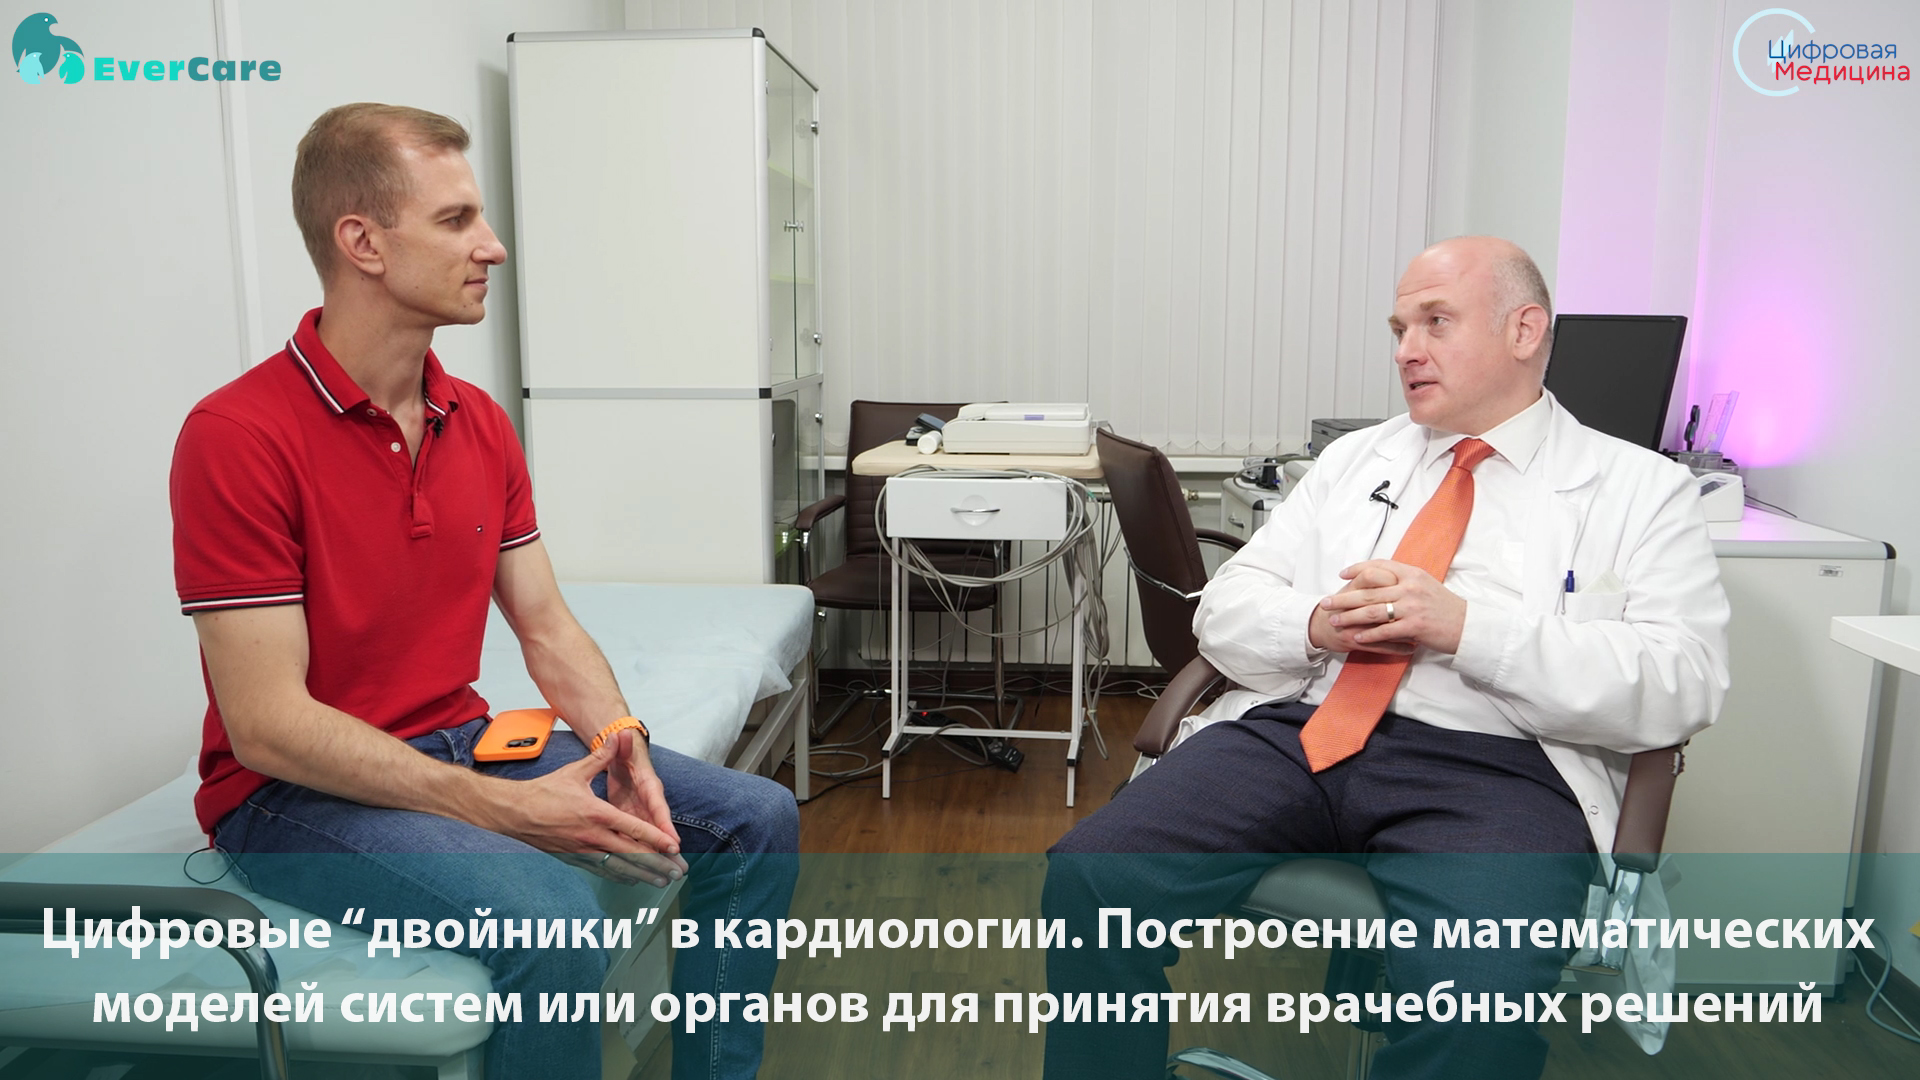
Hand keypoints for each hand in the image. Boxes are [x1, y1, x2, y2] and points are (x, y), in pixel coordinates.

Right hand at [475, 735, 687, 887]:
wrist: (514, 813)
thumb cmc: (544, 792)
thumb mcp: (576, 772)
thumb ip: (601, 757)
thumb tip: (617, 737)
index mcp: (597, 813)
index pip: (633, 829)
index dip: (656, 839)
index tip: (674, 847)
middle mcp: (592, 836)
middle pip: (632, 854)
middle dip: (657, 864)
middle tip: (677, 873)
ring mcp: (583, 850)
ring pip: (619, 867)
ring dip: (643, 874)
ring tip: (662, 881)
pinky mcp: (574, 859)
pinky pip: (602, 870)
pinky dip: (620, 876)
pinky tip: (633, 880)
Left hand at [604, 728, 682, 860]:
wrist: (623, 756)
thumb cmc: (624, 753)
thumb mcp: (623, 749)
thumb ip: (624, 744)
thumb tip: (623, 733)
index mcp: (649, 786)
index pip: (658, 807)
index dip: (665, 825)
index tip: (673, 842)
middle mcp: (650, 802)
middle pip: (660, 828)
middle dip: (669, 849)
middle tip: (680, 867)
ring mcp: (642, 812)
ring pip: (651, 837)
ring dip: (659, 855)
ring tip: (669, 875)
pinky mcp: (632, 818)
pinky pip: (637, 838)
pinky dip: (641, 853)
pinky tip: (644, 870)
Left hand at [1317, 559, 1467, 654]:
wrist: (1466, 625)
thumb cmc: (1444, 606)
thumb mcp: (1426, 584)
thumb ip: (1404, 580)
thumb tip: (1380, 578)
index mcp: (1412, 574)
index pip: (1379, 565)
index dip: (1357, 568)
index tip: (1342, 574)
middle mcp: (1410, 587)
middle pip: (1368, 591)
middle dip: (1343, 597)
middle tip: (1325, 602)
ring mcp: (1412, 607)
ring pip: (1373, 611)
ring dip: (1350, 617)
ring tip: (1335, 620)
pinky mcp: (1414, 626)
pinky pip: (1385, 630)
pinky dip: (1369, 634)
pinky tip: (1356, 636)